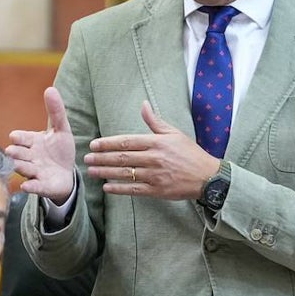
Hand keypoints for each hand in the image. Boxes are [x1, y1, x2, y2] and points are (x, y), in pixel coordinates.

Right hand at [6, 87, 77, 203]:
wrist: (67, 174)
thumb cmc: (60, 150)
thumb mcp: (62, 130)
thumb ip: (56, 111)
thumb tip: (50, 88)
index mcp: (32, 142)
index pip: (22, 138)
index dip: (19, 137)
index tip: (15, 136)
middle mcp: (30, 157)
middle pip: (19, 154)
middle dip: (16, 152)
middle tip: (12, 151)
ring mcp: (34, 172)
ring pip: (24, 169)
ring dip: (21, 167)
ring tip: (18, 165)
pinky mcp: (41, 186)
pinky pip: (34, 187)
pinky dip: (30, 187)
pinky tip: (26, 186)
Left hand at [84, 101, 219, 199]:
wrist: (208, 177)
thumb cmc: (190, 153)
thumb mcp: (174, 133)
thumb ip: (155, 121)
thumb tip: (143, 104)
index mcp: (156, 142)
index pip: (126, 141)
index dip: (108, 143)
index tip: (94, 145)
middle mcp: (154, 158)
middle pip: (122, 157)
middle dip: (101, 158)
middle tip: (86, 159)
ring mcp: (155, 175)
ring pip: (125, 173)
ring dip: (106, 172)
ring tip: (91, 171)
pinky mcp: (157, 191)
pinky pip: (134, 190)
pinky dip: (119, 189)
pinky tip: (106, 187)